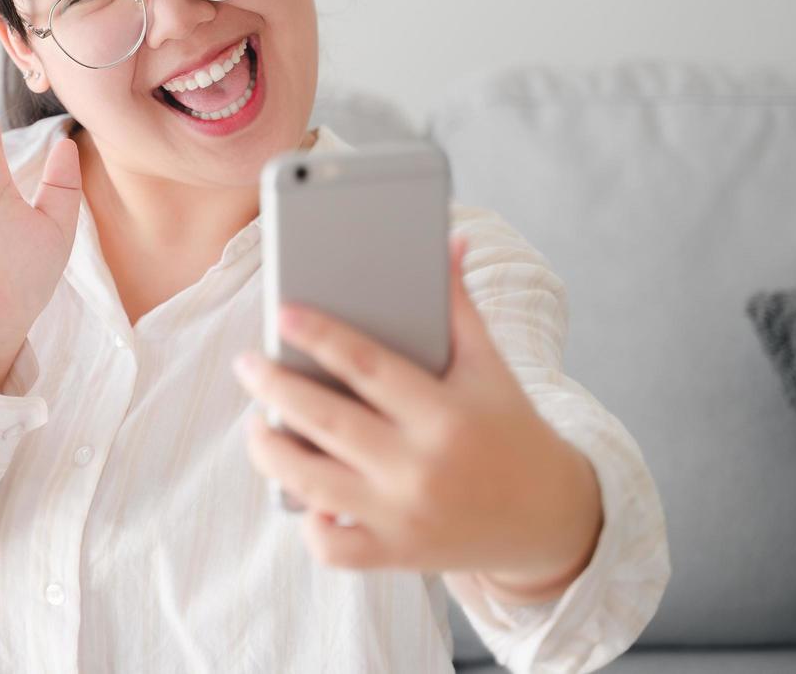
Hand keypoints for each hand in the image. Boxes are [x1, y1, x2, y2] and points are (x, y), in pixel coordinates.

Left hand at [233, 234, 603, 600]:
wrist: (549, 519)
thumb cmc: (508, 426)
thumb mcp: (490, 365)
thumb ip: (460, 304)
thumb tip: (448, 239)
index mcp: (445, 414)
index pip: (368, 366)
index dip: (320, 335)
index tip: (282, 311)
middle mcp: (421, 468)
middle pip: (325, 422)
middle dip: (273, 388)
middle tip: (246, 362)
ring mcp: (403, 517)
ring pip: (311, 484)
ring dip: (269, 450)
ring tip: (255, 422)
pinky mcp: (394, 555)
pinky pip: (330, 544)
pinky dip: (307, 520)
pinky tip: (297, 488)